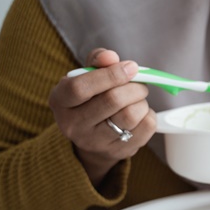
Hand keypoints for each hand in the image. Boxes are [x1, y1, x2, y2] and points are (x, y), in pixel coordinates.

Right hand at [49, 48, 155, 185]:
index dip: (110, 75)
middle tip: (138, 83)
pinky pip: (146, 126)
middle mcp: (73, 125)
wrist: (93, 136)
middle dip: (133, 86)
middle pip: (112, 100)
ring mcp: (95, 142)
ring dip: (141, 101)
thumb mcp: (87, 75)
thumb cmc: (91, 98)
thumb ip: (98, 60)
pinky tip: (139, 113)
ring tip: (137, 98)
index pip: (80, 87)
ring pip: (131, 115)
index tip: (131, 67)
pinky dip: (149, 114)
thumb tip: (110, 57)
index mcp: (60, 100)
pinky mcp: (118, 151)